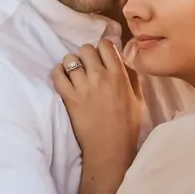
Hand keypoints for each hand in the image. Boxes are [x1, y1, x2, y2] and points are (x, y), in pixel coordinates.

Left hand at [52, 39, 143, 164]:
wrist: (110, 148)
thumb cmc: (127, 125)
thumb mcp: (138, 98)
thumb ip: (131, 76)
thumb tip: (122, 60)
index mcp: (119, 75)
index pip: (105, 45)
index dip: (102, 49)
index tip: (101, 57)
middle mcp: (100, 76)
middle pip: (86, 49)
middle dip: (86, 55)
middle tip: (88, 66)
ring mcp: (83, 86)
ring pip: (70, 59)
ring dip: (72, 64)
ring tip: (75, 74)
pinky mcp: (69, 97)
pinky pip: (57, 75)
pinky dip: (58, 73)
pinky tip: (63, 78)